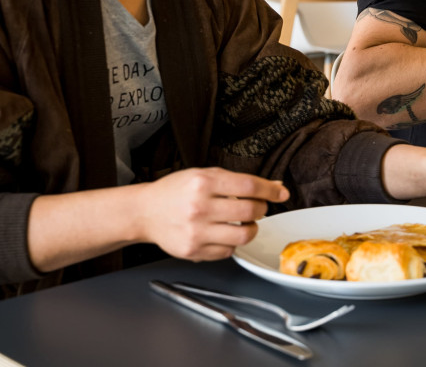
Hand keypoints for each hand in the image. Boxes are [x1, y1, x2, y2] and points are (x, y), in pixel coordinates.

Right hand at [136, 167, 288, 260]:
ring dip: (252, 228)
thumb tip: (274, 187)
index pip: (249, 185)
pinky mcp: (193, 250)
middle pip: (250, 211)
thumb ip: (238, 181)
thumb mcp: (204, 175)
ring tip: (245, 222)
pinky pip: (228, 250)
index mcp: (203, 183)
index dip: (270, 190)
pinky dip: (232, 242)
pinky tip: (224, 233)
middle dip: (261, 209)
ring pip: (243, 235)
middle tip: (258, 207)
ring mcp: (196, 231)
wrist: (145, 212)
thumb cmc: (175, 191)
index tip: (281, 193)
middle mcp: (199, 207)